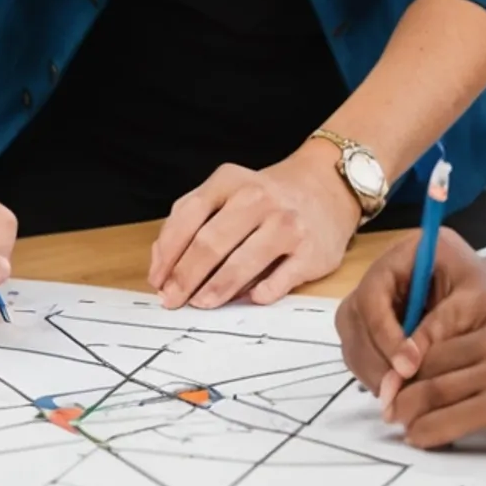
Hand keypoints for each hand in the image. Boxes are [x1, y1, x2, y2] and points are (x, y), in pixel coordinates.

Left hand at [146, 152, 359, 309]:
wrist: (326, 187)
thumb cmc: (265, 198)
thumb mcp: (226, 192)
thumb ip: (190, 219)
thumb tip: (161, 261)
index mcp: (229, 181)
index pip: (188, 217)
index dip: (168, 253)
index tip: (158, 280)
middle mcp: (258, 198)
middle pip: (210, 242)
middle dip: (186, 277)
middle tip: (173, 300)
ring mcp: (287, 224)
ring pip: (242, 263)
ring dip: (216, 289)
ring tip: (200, 304)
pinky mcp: (311, 251)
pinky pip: (279, 280)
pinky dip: (260, 294)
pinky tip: (248, 300)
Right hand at [337, 231, 485, 404]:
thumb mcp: (477, 304)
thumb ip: (441, 329)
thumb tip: (405, 368)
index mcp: (406, 253)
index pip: (374, 292)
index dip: (383, 331)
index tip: (408, 367)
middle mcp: (383, 274)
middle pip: (353, 315)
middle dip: (373, 356)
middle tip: (397, 391)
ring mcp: (377, 301)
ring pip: (353, 337)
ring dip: (370, 369)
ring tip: (399, 396)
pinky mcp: (378, 327)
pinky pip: (362, 352)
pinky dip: (375, 374)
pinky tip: (399, 391)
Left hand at [385, 325, 485, 457]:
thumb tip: (460, 390)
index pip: (436, 346)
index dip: (410, 370)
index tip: (396, 390)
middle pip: (426, 366)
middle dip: (400, 390)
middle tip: (386, 412)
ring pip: (432, 391)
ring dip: (407, 413)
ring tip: (398, 427)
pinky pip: (453, 418)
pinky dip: (429, 432)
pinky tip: (421, 440)